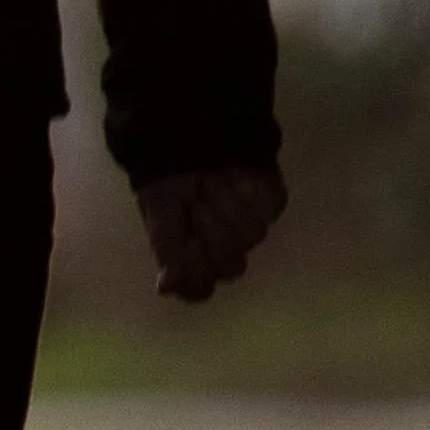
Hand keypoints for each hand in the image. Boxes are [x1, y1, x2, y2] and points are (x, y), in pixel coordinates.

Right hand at [136, 163, 287, 303]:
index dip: (196, 271)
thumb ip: (165, 248)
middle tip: (198, 207)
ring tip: (210, 182)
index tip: (187, 245)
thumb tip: (165, 288)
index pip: (198, 290)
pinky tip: (233, 176)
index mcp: (192, 260)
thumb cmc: (168, 181)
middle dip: (215, 235)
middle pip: (232, 267)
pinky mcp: (271, 202)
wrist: (187, 139)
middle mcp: (225, 251)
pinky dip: (248, 189)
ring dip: (228, 205)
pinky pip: (269, 206)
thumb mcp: (158, 212)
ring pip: (253, 235)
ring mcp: (251, 229)